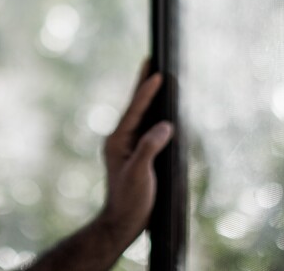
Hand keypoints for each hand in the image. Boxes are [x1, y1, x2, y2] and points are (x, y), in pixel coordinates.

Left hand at [24, 62, 173, 270]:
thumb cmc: (130, 201)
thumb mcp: (139, 174)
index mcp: (118, 140)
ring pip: (140, 115)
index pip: (135, 109)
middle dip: (143, 84)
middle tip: (150, 60)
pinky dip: (152, 114)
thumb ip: (149, 147)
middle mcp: (120, 139)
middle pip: (135, 106)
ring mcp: (126, 147)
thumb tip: (166, 126)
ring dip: (148, 97)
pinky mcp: (135, 155)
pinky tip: (160, 111)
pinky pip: (144, 127)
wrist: (122, 224)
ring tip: (155, 78)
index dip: (146, 90)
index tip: (157, 72)